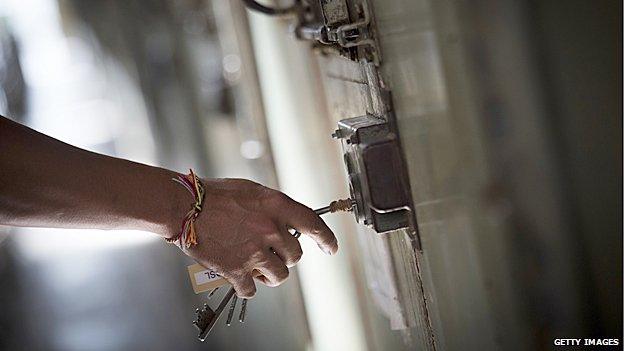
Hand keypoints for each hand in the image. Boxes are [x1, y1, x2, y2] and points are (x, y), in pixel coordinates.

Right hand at [180, 178, 337, 297]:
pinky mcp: (236, 270)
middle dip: (286, 257)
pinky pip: (252, 289)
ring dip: (270, 274)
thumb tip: (286, 224)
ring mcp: (254, 251)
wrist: (184, 206)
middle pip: (295, 255)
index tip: (330, 248)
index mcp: (276, 205)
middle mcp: (270, 229)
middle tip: (270, 252)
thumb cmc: (214, 195)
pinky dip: (247, 286)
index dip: (326, 239)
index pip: (313, 225)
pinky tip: (239, 277)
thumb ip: (273, 208)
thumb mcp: (252, 191)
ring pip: (279, 276)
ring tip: (257, 267)